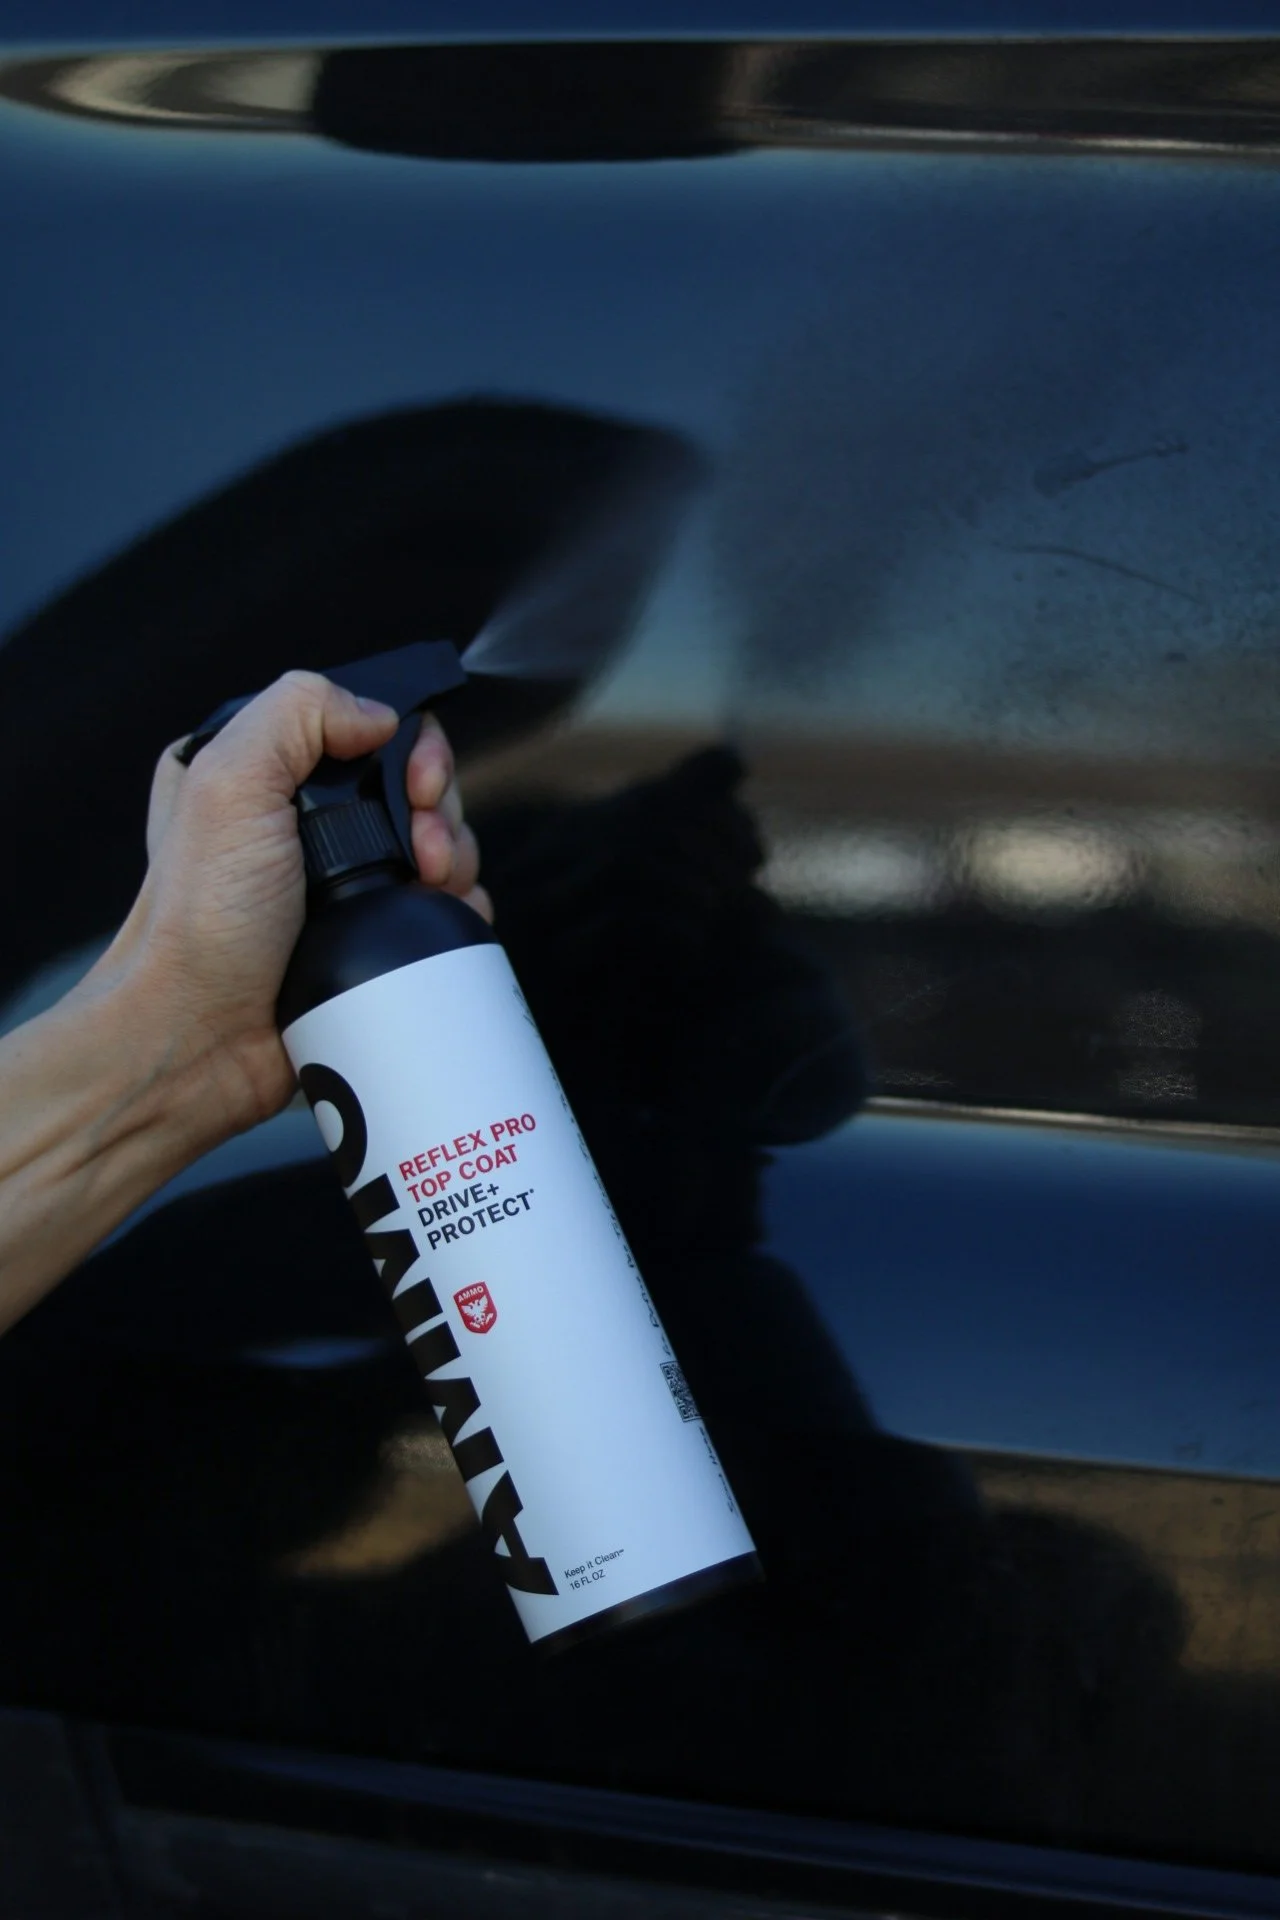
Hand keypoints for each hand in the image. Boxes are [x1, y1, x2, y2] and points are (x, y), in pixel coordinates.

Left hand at [108, 669, 489, 1138]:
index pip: (367, 730)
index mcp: (260, 774)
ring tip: (426, 889)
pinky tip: (442, 924)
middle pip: (415, 790)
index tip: (414, 784)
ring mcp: (339, 888)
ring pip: (437, 850)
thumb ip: (297, 714)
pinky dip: (458, 914)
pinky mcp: (366, 942)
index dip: (411, 750)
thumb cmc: (198, 925)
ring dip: (454, 863)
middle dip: (438, 813)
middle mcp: (301, 827)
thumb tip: (378, 713)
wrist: (197, 1040)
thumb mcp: (228, 784)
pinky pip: (440, 914)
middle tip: (420, 850)